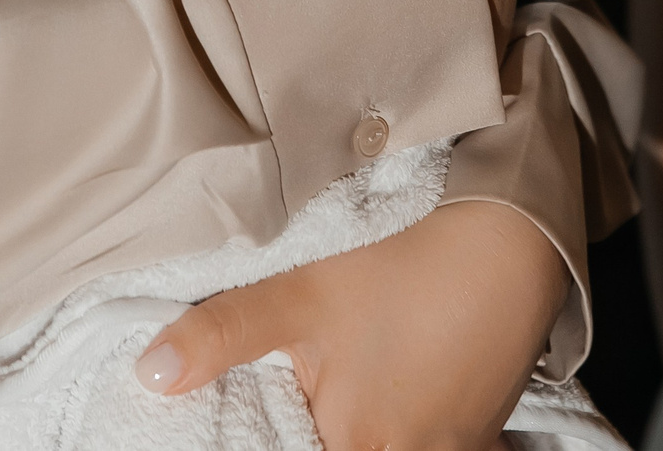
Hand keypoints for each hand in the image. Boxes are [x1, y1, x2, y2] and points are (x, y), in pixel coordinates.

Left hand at [136, 200, 563, 449]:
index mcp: (355, 442)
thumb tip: (150, 373)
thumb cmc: (401, 261)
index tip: (280, 419)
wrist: (511, 232)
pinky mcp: (486, 425)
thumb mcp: (301, 292)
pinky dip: (420, 433)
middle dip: (327, 433)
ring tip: (359, 393)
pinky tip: (410, 398)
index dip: (285, 439)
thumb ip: (224, 334)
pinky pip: (444, 447)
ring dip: (376, 431)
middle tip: (323, 395)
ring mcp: (456, 447)